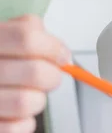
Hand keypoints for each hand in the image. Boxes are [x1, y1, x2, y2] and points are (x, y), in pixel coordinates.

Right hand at [0, 15, 69, 131]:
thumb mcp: (6, 33)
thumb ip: (30, 32)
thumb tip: (62, 53)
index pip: (27, 38)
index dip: (53, 47)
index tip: (62, 56)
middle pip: (35, 72)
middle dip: (52, 76)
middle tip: (49, 76)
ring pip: (26, 103)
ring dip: (37, 100)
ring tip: (29, 94)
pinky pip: (15, 128)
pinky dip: (24, 123)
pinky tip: (16, 113)